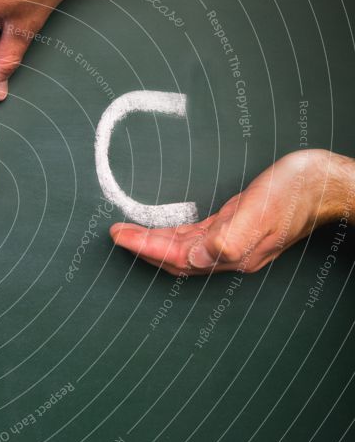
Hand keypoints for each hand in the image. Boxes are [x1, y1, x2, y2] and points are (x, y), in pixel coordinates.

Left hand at [110, 149, 354, 274]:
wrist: (326, 183)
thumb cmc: (296, 193)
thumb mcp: (259, 212)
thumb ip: (228, 240)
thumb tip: (196, 257)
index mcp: (233, 254)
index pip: (177, 257)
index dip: (145, 248)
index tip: (120, 236)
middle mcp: (229, 254)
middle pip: (174, 258)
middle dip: (142, 247)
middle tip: (116, 234)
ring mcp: (231, 243)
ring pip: (181, 249)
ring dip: (153, 241)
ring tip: (128, 232)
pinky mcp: (234, 228)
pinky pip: (194, 238)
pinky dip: (173, 234)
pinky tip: (161, 229)